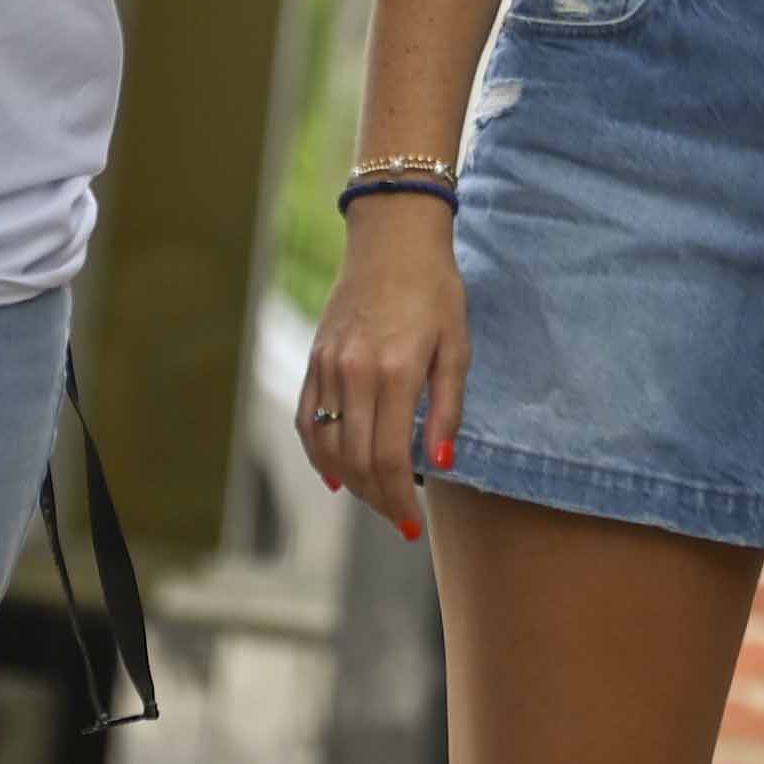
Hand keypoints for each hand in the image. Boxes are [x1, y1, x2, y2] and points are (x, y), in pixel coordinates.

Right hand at [294, 209, 466, 541]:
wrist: (392, 238)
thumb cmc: (435, 289)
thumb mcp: (457, 345)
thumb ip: (447, 408)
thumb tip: (441, 464)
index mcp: (394, 371)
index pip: (390, 458)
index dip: (399, 500)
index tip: (411, 525)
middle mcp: (354, 372)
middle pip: (357, 460)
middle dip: (378, 499)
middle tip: (399, 520)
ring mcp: (328, 365)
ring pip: (329, 445)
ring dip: (351, 482)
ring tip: (376, 498)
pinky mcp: (315, 358)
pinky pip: (307, 419)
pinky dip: (318, 453)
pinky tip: (336, 474)